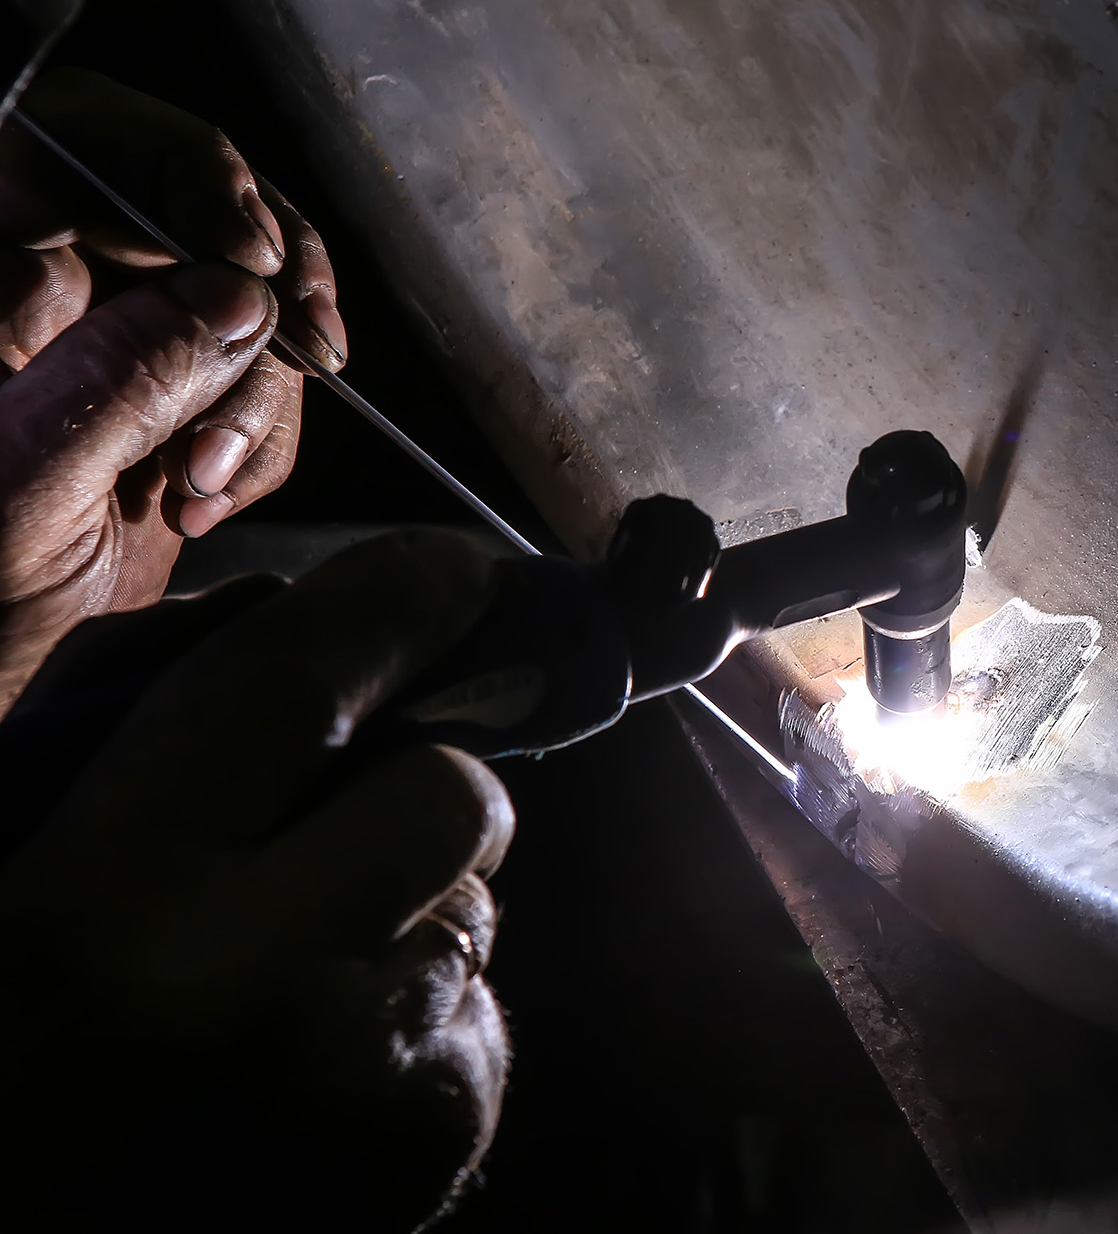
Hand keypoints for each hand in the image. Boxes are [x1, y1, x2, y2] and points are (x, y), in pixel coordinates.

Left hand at [0, 68, 346, 709]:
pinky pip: (260, 380)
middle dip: (259, 295)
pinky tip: (207, 496)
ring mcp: (114, 340)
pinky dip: (264, 440)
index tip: (252, 257)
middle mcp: (45, 281)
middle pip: (196, 210)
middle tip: (304, 350)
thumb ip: (119, 377)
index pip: (85, 143)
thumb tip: (237, 294)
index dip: (189, 179)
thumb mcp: (22, 489)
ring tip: (204, 480)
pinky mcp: (170, 398)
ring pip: (246, 302)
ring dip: (260, 394)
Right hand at [0, 530, 513, 1230]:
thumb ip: (118, 729)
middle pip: (449, 792)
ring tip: (285, 988)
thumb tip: (292, 627)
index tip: (451, 568)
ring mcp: (367, 1082)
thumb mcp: (0, 857)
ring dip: (405, 911)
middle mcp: (257, 993)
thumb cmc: (2, 1054)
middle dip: (415, 783)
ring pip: (474, 903)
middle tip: (335, 831)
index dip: (391, 598)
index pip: (292, 684)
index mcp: (102, 911)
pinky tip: (316, 1072)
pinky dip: (416, 1014)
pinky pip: (474, 1007)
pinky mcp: (437, 1146)